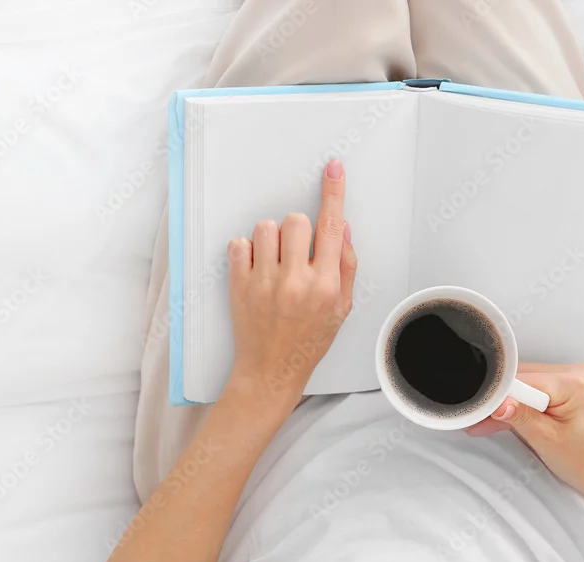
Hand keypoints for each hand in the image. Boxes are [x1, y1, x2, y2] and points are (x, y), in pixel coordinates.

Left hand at [224, 159, 356, 404]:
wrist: (271, 370)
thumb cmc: (309, 340)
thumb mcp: (341, 308)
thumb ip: (345, 267)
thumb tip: (342, 229)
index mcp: (325, 285)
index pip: (332, 228)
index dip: (334, 194)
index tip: (333, 170)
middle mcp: (295, 281)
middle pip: (295, 220)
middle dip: (297, 231)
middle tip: (296, 255)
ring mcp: (264, 282)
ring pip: (265, 228)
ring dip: (271, 239)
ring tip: (274, 263)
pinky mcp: (239, 285)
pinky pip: (239, 244)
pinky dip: (246, 251)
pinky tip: (256, 270)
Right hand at [466, 363, 583, 504]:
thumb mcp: (546, 440)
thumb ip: (519, 416)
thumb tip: (495, 402)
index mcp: (575, 382)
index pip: (524, 380)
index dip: (499, 395)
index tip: (478, 410)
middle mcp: (578, 372)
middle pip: (524, 377)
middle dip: (501, 399)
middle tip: (477, 419)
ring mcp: (576, 378)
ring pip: (528, 383)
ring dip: (509, 403)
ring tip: (485, 422)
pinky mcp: (571, 387)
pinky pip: (539, 389)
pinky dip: (524, 404)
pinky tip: (505, 417)